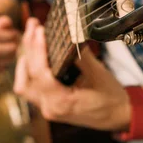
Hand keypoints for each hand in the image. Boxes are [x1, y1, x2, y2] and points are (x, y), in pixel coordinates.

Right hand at [0, 16, 20, 77]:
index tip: (16, 35)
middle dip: (8, 50)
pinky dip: (0, 69)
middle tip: (17, 47)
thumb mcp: (0, 22)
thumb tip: (5, 23)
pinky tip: (5, 62)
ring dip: (6, 60)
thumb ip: (4, 22)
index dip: (8, 37)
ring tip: (13, 54)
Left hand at [13, 18, 129, 131]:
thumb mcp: (98, 73)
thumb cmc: (111, 97)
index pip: (40, 74)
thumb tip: (67, 34)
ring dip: (24, 60)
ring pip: (23, 84)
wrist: (118, 116)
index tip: (40, 31)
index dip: (38, 50)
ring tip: (30, 38)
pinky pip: (31, 87)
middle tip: (33, 26)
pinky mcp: (48, 104)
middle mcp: (49, 107)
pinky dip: (29, 69)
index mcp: (62, 102)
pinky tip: (34, 53)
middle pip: (27, 77)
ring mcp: (47, 107)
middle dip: (28, 49)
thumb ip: (78, 55)